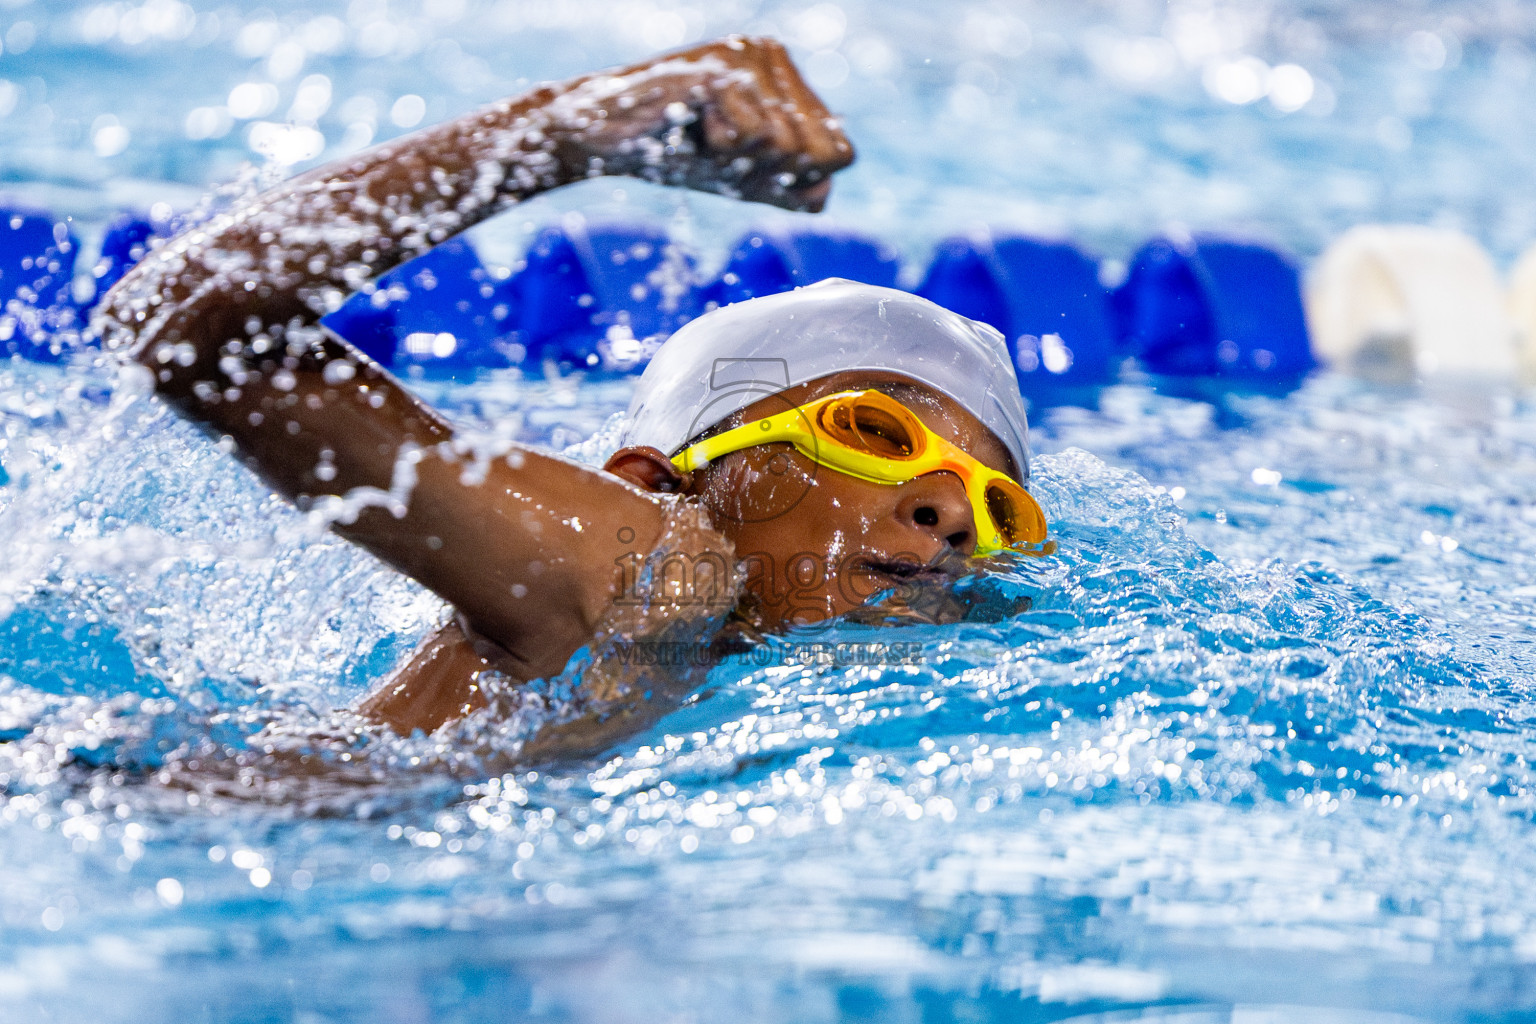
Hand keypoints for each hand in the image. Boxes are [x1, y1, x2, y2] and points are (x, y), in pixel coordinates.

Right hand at [556, 36, 855, 211]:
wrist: (603, 141)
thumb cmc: (674, 152)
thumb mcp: (743, 176)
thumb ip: (789, 187)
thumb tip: (823, 194)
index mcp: (787, 78)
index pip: (841, 153)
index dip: (799, 179)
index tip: (748, 163)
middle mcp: (773, 56)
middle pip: (820, 153)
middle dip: (769, 172)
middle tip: (720, 148)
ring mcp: (747, 56)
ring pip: (786, 146)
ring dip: (738, 161)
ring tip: (702, 135)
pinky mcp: (719, 66)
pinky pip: (752, 135)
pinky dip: (718, 149)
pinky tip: (688, 125)